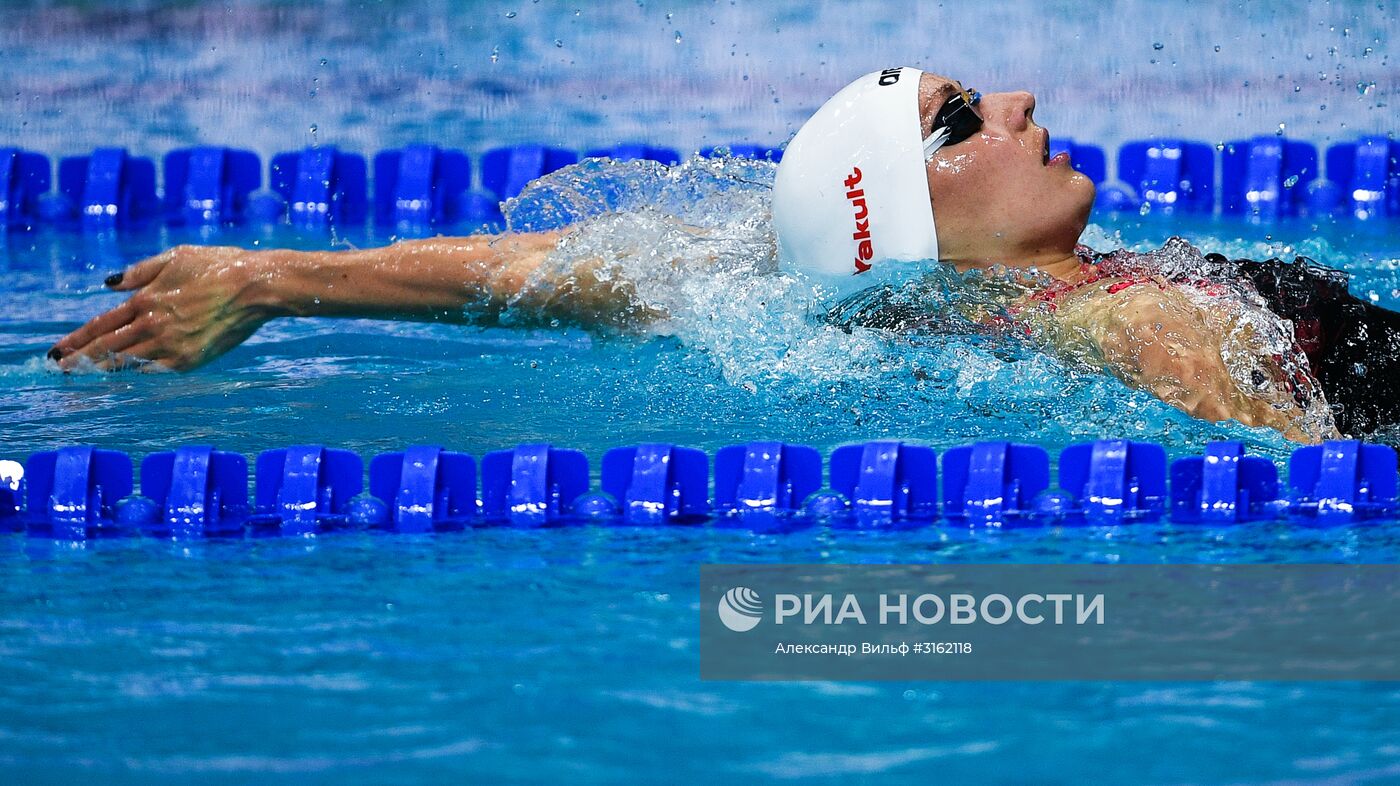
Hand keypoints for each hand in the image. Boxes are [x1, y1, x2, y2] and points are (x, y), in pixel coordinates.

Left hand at [47, 244, 278, 371]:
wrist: (257, 287)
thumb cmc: (219, 265)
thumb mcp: (175, 256)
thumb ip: (140, 272)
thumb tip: (108, 285)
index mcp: (145, 299)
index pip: (101, 324)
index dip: (77, 338)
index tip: (57, 350)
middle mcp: (152, 325)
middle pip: (107, 348)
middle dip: (80, 359)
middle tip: (59, 368)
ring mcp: (171, 346)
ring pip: (127, 362)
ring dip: (102, 370)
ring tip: (83, 376)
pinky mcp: (191, 360)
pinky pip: (155, 370)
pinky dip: (137, 373)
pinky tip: (125, 376)